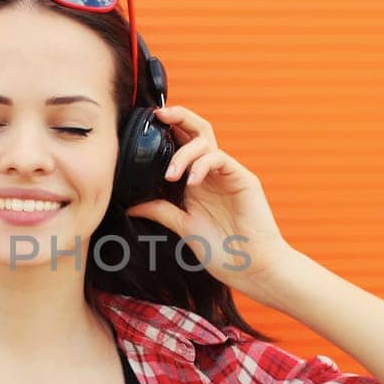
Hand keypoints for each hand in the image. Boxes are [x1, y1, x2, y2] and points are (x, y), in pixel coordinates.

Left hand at [124, 105, 295, 300]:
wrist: (252, 269)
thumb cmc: (223, 251)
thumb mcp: (183, 227)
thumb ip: (161, 211)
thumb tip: (131, 204)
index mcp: (197, 181)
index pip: (181, 145)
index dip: (165, 132)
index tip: (144, 127)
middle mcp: (212, 173)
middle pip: (197, 131)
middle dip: (179, 117)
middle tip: (158, 115)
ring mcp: (228, 174)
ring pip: (206, 142)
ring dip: (184, 153)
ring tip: (171, 176)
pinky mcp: (243, 179)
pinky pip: (221, 158)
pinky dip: (203, 164)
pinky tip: (192, 181)